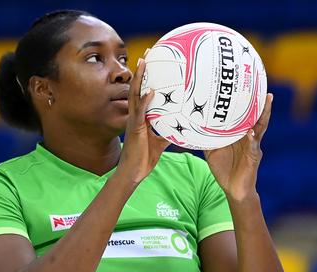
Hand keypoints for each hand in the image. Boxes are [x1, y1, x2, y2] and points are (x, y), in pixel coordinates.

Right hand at [115, 59, 170, 184]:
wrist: (133, 173)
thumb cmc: (144, 158)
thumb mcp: (160, 142)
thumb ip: (168, 132)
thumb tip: (183, 127)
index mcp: (140, 117)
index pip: (142, 92)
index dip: (145, 77)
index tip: (151, 61)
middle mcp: (135, 116)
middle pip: (137, 88)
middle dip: (141, 70)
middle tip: (147, 53)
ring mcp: (134, 121)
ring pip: (135, 95)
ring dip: (139, 79)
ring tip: (144, 63)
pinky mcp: (135, 129)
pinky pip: (140, 113)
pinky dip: (145, 101)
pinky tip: (151, 91)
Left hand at [204, 93, 272, 200]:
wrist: (232, 190)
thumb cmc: (224, 169)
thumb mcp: (212, 150)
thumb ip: (206, 138)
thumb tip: (190, 126)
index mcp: (241, 134)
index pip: (246, 116)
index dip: (249, 103)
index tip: (250, 88)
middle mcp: (250, 138)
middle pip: (258, 118)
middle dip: (262, 104)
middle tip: (265, 89)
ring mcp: (253, 147)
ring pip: (261, 128)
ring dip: (264, 115)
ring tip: (267, 101)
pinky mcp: (253, 158)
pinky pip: (254, 146)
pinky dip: (253, 139)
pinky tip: (252, 132)